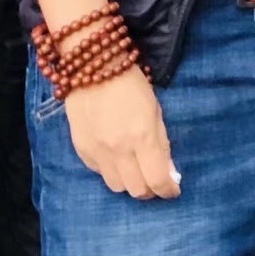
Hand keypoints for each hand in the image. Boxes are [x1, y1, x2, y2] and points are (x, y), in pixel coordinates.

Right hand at [63, 70, 179, 199]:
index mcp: (142, 136)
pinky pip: (99, 172)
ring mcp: (97, 150)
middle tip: (154, 179)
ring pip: (116, 186)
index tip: (173, 189)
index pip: (157, 179)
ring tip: (134, 169)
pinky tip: (114, 156)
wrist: (91, 66)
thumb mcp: (155, 110)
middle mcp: (118, 149)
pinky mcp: (81, 148)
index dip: (168, 190)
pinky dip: (110, 170)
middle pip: (136, 190)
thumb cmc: (131, 83)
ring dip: (129, 182)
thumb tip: (168, 172)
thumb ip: (161, 143)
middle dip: (150, 189)